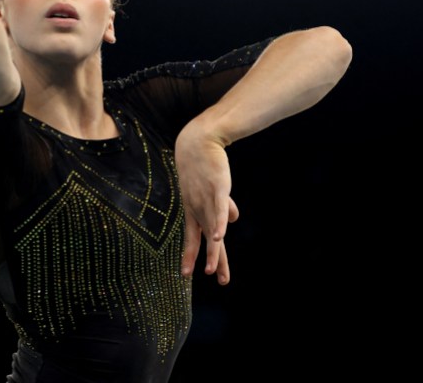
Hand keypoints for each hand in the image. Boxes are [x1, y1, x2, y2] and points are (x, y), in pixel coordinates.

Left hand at [175, 125, 237, 284]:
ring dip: (214, 251)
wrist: (198, 142)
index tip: (187, 275)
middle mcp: (198, 208)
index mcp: (194, 210)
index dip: (191, 256)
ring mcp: (206, 199)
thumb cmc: (204, 167)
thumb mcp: (211, 191)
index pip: (194, 238)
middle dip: (209, 261)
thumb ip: (223, 207)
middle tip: (213, 281)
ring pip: (212, 229)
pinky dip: (219, 223)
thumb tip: (234, 220)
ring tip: (213, 270)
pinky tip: (219, 236)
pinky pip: (218, 209)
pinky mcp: (217, 188)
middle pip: (206, 240)